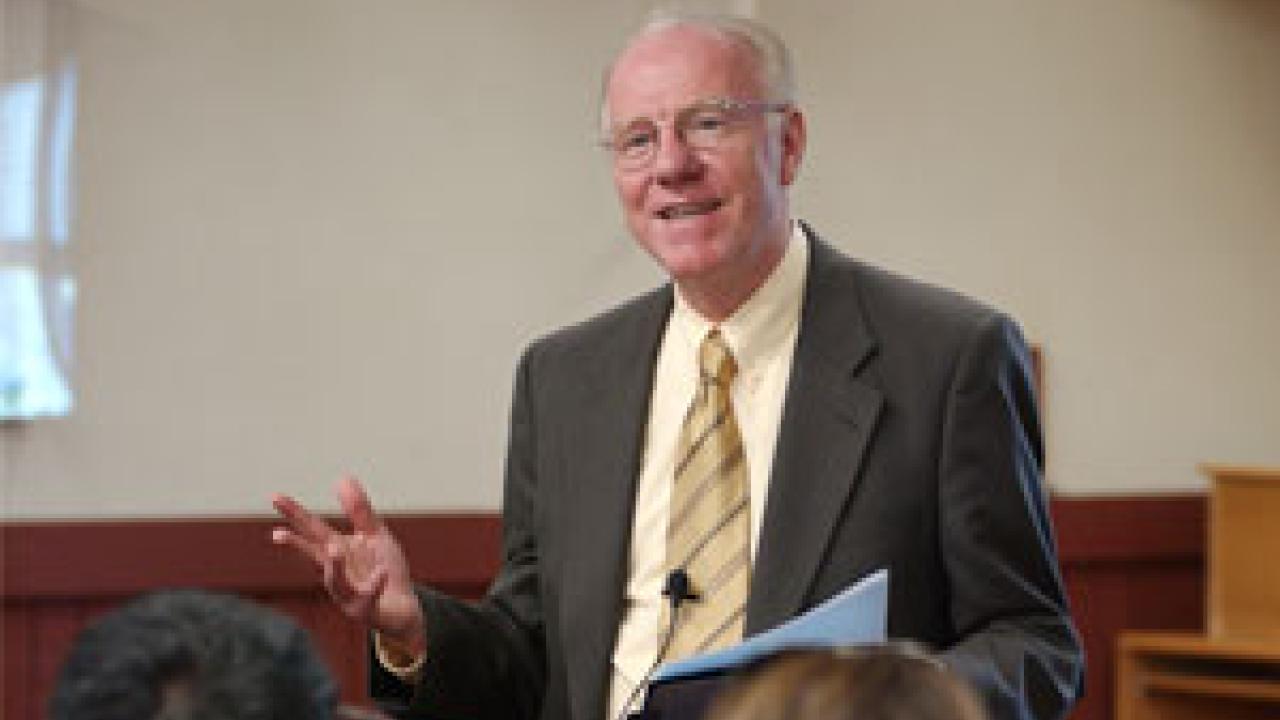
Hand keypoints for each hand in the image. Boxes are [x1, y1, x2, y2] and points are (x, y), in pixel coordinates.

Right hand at [271, 477, 424, 655]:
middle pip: (316, 555)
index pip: (313, 529)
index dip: (295, 514)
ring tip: (335, 548)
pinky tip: (382, 572)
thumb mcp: (374, 535)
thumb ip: (358, 510)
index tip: (274, 497)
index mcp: (338, 551)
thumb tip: (341, 478)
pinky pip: (368, 596)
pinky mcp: (365, 609)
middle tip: (277, 534)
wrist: (404, 609)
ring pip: (336, 581)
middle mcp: (337, 572)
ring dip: (334, 565)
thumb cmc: (385, 570)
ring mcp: (348, 593)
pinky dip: (374, 584)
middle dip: (297, 544)